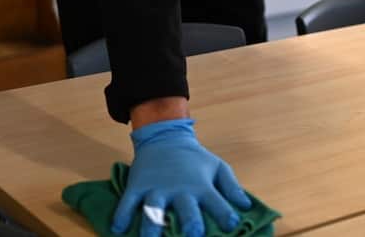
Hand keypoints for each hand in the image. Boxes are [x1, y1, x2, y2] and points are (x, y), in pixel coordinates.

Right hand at [112, 118, 250, 236]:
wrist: (165, 137)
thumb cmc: (194, 159)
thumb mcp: (217, 167)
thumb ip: (231, 187)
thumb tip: (247, 207)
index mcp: (201, 186)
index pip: (218, 202)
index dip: (226, 215)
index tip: (233, 226)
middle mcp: (180, 188)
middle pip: (185, 207)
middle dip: (190, 222)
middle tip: (193, 235)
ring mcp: (157, 187)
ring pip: (153, 208)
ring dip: (152, 224)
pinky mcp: (138, 185)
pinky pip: (128, 201)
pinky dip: (121, 214)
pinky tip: (117, 228)